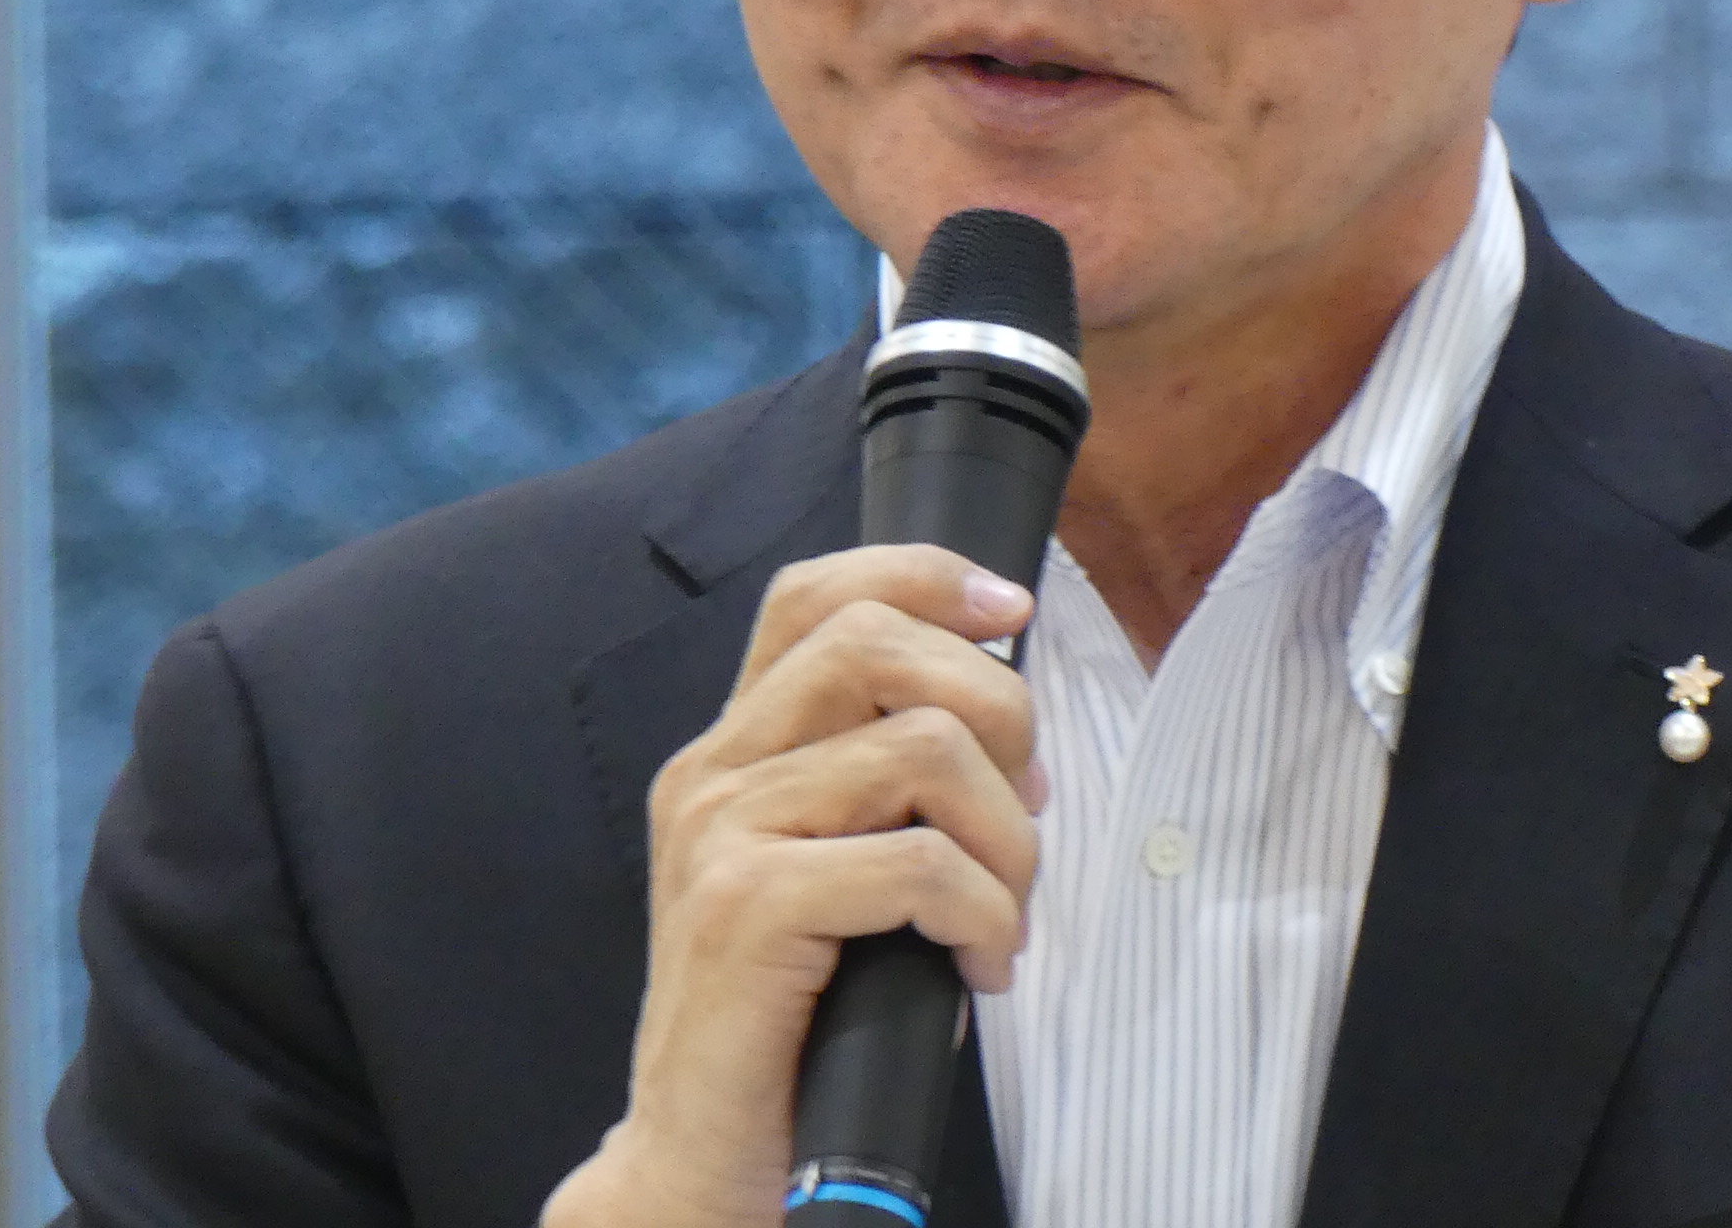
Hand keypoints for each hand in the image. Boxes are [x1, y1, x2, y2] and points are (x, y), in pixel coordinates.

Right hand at [541, 545, 1043, 1227]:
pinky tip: (981, 965)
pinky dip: (985, 911)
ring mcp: (721, 835)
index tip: (1011, 610)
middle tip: (1028, 803)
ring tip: (1005, 912)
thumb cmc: (793, 1021)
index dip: (922, 576)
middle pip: (874, 642)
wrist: (703, 1155)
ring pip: (921, 751)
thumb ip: (881, 788)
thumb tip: (1010, 727)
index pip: (813, 596)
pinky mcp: (747, 909)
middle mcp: (712, 773)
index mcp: (731, 751)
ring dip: (1007, 836)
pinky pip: (920, 864)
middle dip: (993, 706)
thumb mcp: (834, 872)